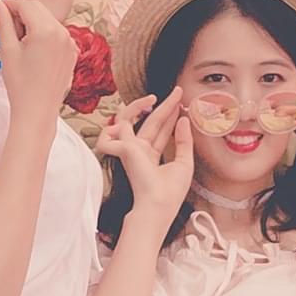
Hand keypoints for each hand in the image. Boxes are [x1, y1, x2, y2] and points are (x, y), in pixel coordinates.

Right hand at [0, 0, 78, 119]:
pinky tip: (33, 52)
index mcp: (46, 30)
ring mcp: (70, 43)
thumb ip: (2, 22)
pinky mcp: (72, 53)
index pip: (25, 4)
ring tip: (20, 44)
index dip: (9, 4)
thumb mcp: (8, 50)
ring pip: (48, 20)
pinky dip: (44, 34)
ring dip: (33, 23)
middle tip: (8, 30)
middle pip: (38, 9)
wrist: (37, 111)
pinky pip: (57, 34)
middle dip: (21, 13)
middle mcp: (62, 33)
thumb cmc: (21, 85)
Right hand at [97, 89, 192, 225]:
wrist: (159, 204)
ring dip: (136, 106)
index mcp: (150, 157)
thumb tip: (184, 119)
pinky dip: (117, 123)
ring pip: (125, 119)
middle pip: (149, 122)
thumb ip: (183, 140)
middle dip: (163, 106)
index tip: (181, 103)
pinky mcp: (124, 148)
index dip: (170, 116)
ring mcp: (128, 150)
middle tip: (177, 92)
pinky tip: (129, 116)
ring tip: (153, 98)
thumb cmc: (170, 192)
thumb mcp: (184, 162)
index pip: (160, 131)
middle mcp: (137, 152)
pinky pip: (111, 131)